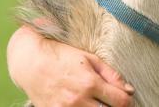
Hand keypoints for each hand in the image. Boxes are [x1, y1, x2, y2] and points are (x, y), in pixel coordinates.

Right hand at [7, 25, 133, 106]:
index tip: (125, 97)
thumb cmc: (61, 56)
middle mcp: (78, 99)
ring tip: (98, 103)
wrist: (30, 63)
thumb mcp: (89, 59)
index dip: (127, 101)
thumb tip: (129, 89)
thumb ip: (111, 74)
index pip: (120, 102)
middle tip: (112, 101)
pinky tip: (84, 105)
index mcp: (90, 83)